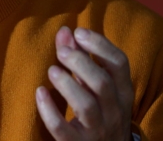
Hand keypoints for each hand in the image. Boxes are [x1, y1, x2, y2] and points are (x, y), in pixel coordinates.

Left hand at [36, 26, 133, 140]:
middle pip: (102, 83)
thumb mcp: (97, 87)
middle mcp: (114, 111)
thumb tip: (65, 31)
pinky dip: (49, 111)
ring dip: (67, 85)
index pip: (120, 64)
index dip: (100, 44)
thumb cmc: (101, 112)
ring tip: (52, 70)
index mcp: (122, 92)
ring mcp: (97, 130)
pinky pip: (62, 130)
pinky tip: (40, 93)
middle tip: (61, 51)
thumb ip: (81, 58)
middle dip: (80, 62)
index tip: (79, 32)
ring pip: (86, 106)